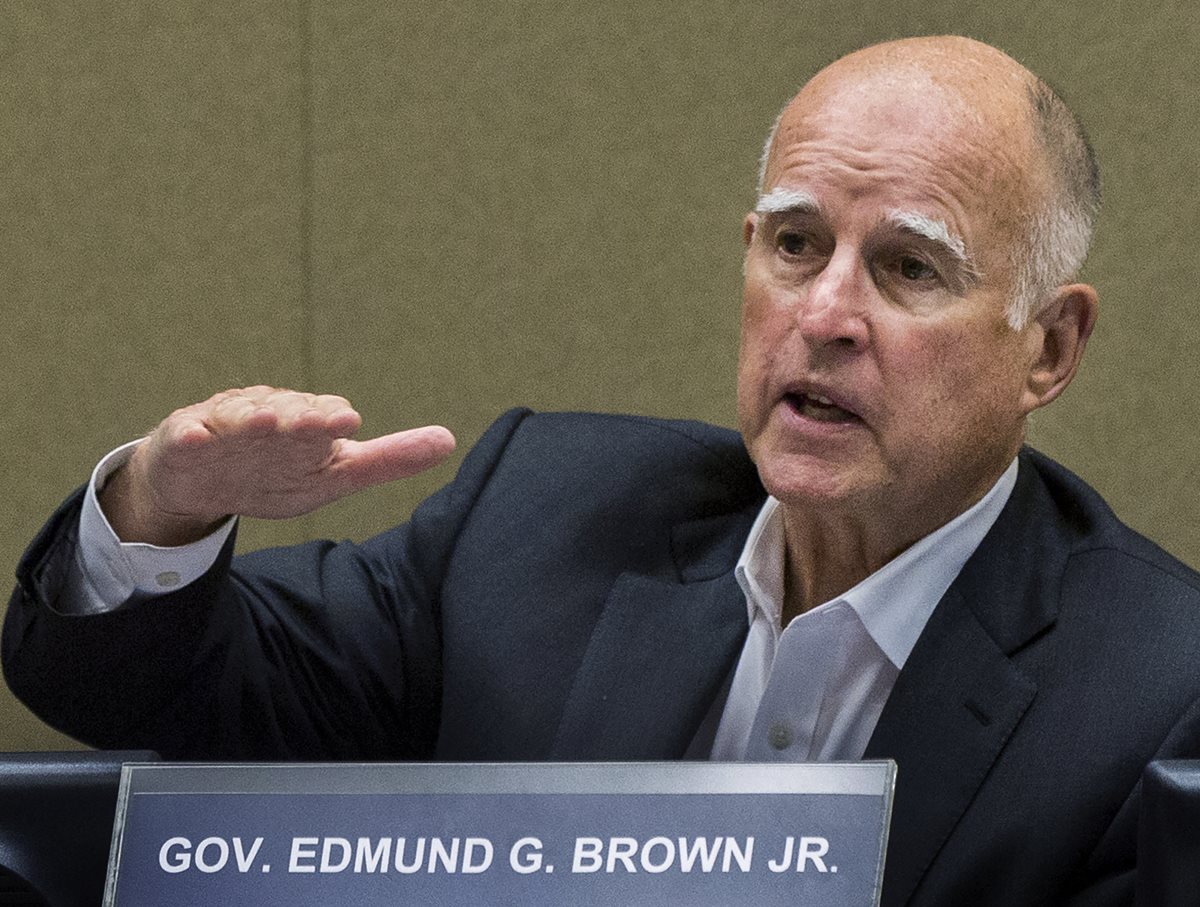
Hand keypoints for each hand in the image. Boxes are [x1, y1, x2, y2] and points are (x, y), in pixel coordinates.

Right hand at [100, 386, 455, 545]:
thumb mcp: (333, 475)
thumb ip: (387, 460)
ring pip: (241, 417)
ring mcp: (226, 425)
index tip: (348, 423)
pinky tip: (199, 437)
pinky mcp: (186, 439)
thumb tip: (449, 440)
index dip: (333, 419)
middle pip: (286, 412)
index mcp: (306, 423)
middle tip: (318, 422)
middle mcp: (270, 415)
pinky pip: (188, 435)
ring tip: (268, 421)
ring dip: (255, 418)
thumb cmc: (274, 473)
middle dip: (301, 416)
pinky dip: (194, 435)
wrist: (200, 483)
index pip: (324, 416)